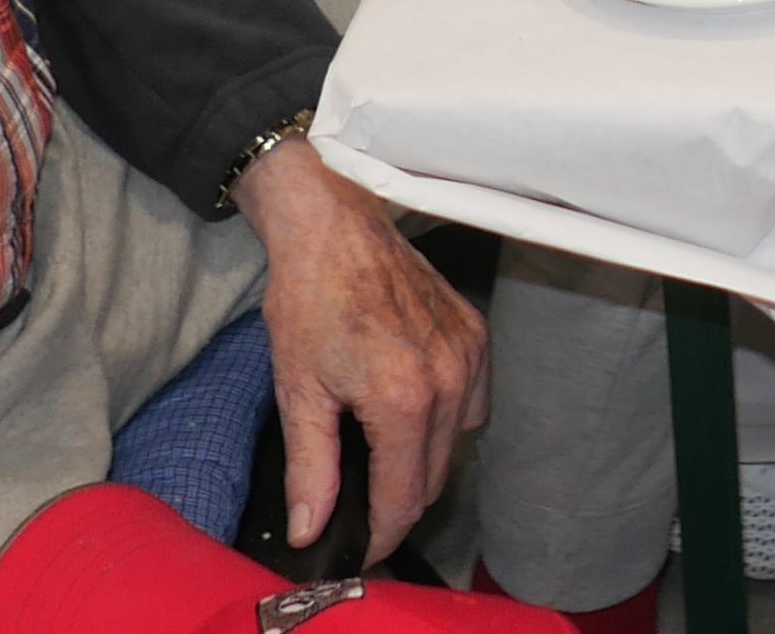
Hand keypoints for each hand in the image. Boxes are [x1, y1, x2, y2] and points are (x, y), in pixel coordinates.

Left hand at [233, 138, 486, 558]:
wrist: (332, 228)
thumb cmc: (310, 299)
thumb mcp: (299, 392)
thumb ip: (312, 470)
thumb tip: (310, 529)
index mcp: (403, 399)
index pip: (405, 498)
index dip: (381, 534)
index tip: (362, 546)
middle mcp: (448, 379)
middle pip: (435, 478)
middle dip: (398, 499)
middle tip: (359, 500)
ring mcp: (468, 354)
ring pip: (455, 443)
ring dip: (422, 459)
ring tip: (379, 446)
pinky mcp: (476, 334)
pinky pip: (473, 402)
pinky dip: (446, 417)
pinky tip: (411, 404)